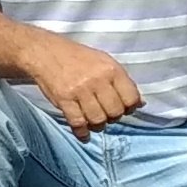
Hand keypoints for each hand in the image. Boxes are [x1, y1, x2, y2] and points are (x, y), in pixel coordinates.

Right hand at [24, 32, 143, 136]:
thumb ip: (122, 82)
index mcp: (111, 69)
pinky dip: (82, 132)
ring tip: (93, 120)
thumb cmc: (78, 58)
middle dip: (112, 117)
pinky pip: (78, 123)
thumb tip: (140, 104)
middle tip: (105, 113)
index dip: (129, 107)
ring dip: (97, 125)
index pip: (131, 98)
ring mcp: (80, 91)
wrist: (46, 53)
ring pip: (98, 120)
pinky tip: (83, 133)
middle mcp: (97, 80)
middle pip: (115, 112)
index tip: (122, 108)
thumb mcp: (104, 62)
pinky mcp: (64, 99)